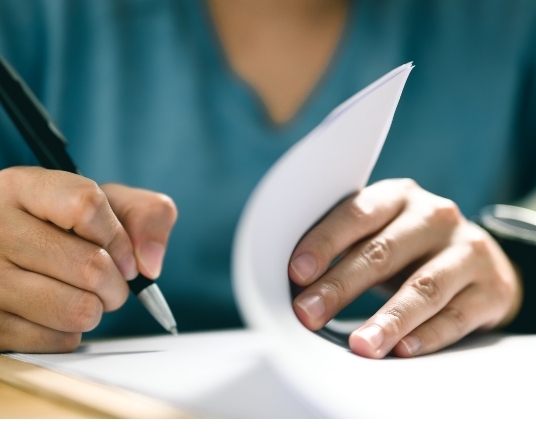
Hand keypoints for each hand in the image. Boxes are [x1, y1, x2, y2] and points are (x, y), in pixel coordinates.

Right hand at [0, 167, 176, 352]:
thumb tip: (150, 264)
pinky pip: (58, 340)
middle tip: (109, 283)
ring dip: (96, 309)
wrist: (12, 256)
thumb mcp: (105, 204)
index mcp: (22, 188)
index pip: (85, 205)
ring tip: (83, 296)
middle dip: (117, 284)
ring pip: (77, 309)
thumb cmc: (66, 228)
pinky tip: (55, 314)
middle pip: (91, 267)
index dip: (119, 238)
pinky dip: (70, 333)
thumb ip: (146, 214)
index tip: (125, 256)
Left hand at [289, 179, 521, 357]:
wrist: (472, 256)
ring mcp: (467, 249)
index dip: (324, 243)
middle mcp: (434, 215)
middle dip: (340, 286)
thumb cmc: (407, 246)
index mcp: (397, 196)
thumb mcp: (378, 233)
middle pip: (382, 252)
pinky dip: (428, 335)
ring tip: (359, 345)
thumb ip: (344, 248)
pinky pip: (457, 315)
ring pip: (423, 287)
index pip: (356, 213)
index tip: (296, 273)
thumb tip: (296, 286)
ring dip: (387, 320)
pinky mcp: (491, 286)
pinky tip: (403, 351)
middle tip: (308, 314)